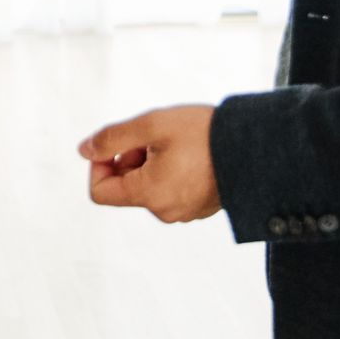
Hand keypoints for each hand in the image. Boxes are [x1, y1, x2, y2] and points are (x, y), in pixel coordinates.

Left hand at [78, 104, 221, 222]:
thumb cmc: (204, 134)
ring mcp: (184, 212)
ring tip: (176, 143)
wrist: (255, 146)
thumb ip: (111, 139)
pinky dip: (170, 170)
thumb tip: (84, 150)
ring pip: (148, 186)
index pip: (100, 192)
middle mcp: (165, 211)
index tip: (119, 143)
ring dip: (151, 162)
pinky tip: (190, 152)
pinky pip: (170, 190)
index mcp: (149, 195)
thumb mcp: (150, 126)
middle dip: (130, 158)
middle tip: (154, 136)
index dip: (99, 164)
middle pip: (125, 186)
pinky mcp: (199, 206)